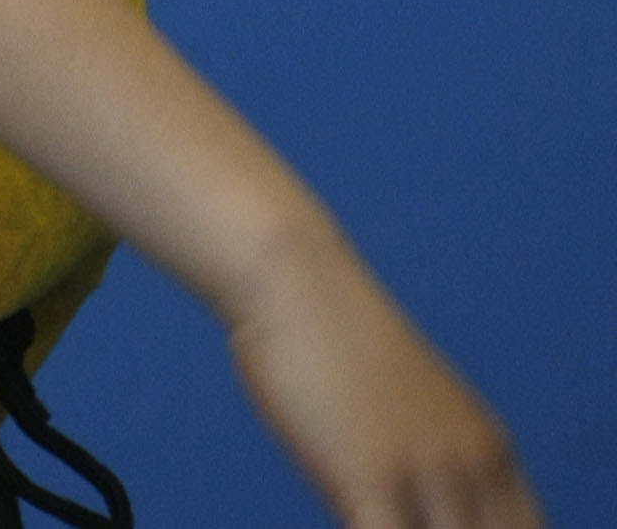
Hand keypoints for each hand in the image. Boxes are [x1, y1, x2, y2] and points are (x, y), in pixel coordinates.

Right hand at [226, 211, 541, 526]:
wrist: (292, 278)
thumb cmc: (332, 342)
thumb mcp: (411, 411)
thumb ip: (435, 468)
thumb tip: (419, 513)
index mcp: (489, 449)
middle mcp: (472, 464)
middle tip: (398, 522)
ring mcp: (425, 474)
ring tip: (373, 519)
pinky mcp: (373, 480)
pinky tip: (346, 522)